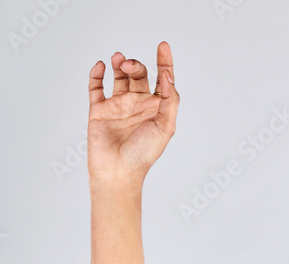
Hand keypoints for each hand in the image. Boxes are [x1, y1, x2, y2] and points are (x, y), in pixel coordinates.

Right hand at [87, 41, 178, 184]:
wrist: (117, 171)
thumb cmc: (143, 154)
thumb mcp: (166, 127)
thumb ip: (170, 100)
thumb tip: (168, 76)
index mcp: (156, 109)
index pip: (162, 80)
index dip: (164, 62)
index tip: (163, 45)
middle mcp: (137, 105)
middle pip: (139, 74)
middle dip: (136, 65)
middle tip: (129, 67)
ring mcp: (118, 106)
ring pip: (118, 77)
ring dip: (119, 64)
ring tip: (118, 60)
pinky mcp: (99, 110)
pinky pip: (96, 87)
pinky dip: (97, 74)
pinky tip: (101, 66)